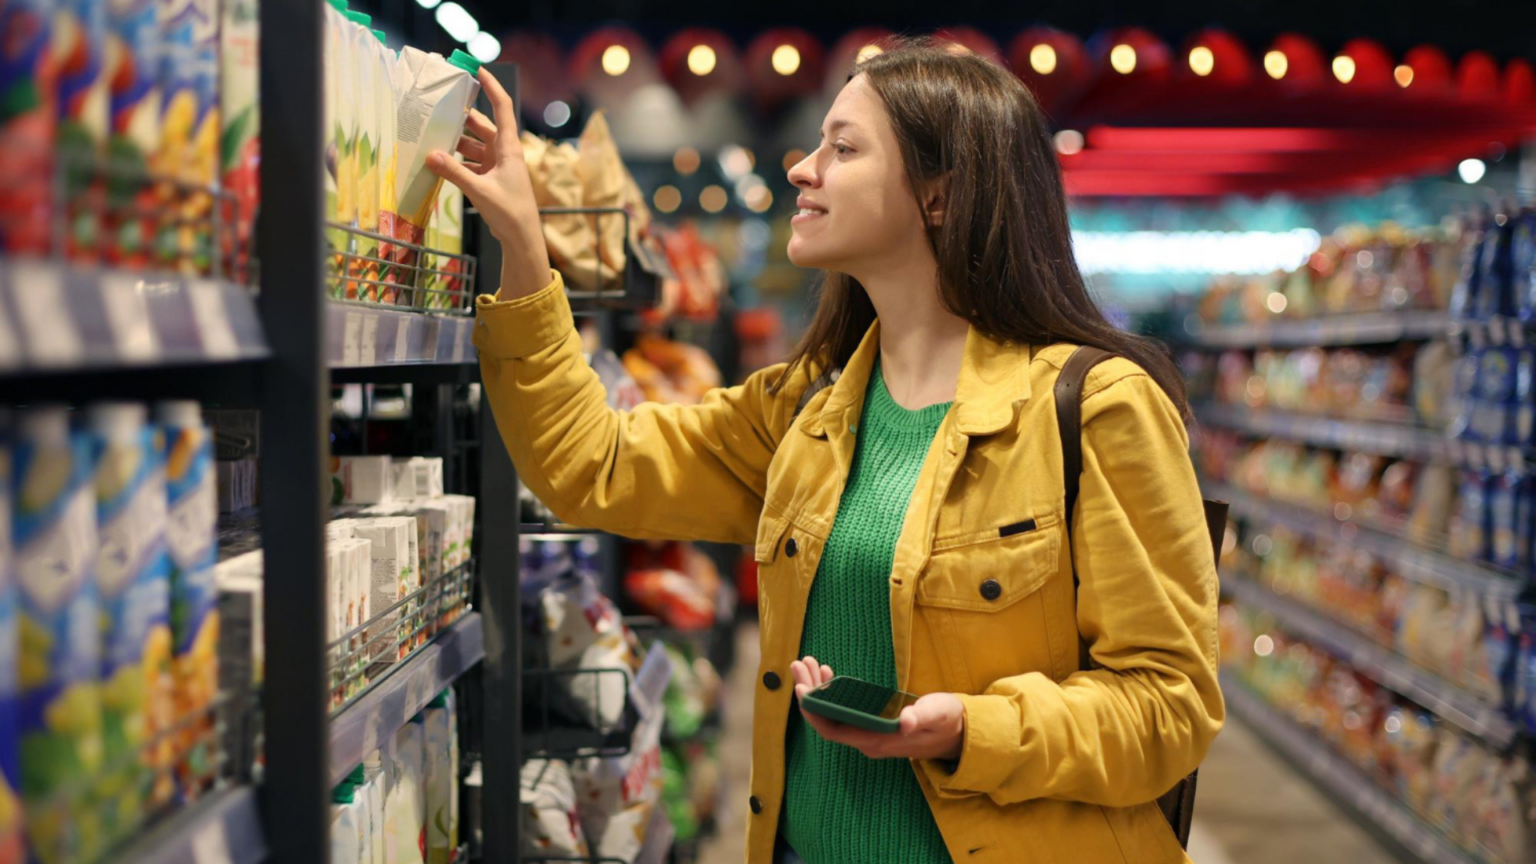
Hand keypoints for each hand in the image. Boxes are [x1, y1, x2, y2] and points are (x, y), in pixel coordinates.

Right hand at [426, 68, 550, 296]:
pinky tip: (440, 162)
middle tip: (438, 107)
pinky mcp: (490, 179)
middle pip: (481, 125)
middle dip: (461, 117)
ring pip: (473, 144)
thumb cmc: (509, 212)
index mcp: (508, 148)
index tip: (478, 70)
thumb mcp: (479, 191)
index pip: (502, 108)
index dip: (491, 87)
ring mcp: (497, 166)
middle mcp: (503, 152)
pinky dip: (457, 160)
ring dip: (456, 141)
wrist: (521, 238)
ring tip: (432, 134)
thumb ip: (454, 172)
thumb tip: (429, 155)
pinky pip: (471, 162)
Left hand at [790, 656, 965, 761]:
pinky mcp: (872, 725)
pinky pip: (843, 711)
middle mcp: (868, 741)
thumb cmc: (947, 721)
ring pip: (832, 715)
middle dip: (810, 692)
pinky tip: (828, 674)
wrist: (960, 733)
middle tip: (800, 663)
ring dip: (818, 690)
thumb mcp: (936, 714)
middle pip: (827, 720)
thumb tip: (906, 721)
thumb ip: (920, 717)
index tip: (800, 687)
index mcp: (878, 741)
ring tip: (809, 663)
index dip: (813, 711)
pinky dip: (832, 693)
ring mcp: (869, 734)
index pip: (833, 730)